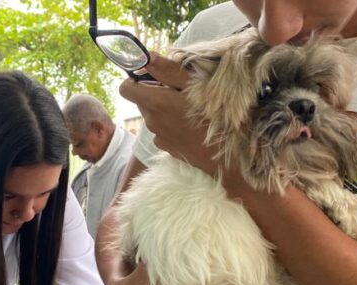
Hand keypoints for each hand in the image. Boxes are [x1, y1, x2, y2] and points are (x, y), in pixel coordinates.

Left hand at [119, 53, 219, 176]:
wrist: (231, 155)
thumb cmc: (217, 114)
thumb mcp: (196, 84)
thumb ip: (168, 70)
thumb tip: (147, 56)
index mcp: (155, 103)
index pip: (126, 89)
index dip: (137, 79)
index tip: (155, 77)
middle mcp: (152, 122)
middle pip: (143, 101)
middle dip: (156, 92)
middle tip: (182, 91)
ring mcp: (159, 137)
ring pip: (154, 115)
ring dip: (166, 109)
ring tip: (192, 108)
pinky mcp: (168, 149)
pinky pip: (163, 130)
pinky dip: (172, 125)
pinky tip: (192, 125)